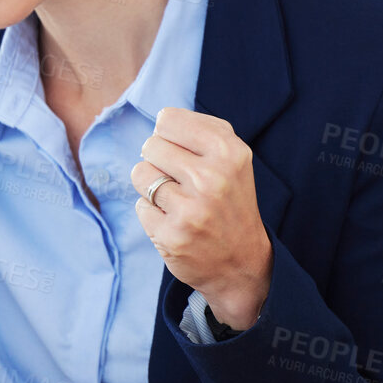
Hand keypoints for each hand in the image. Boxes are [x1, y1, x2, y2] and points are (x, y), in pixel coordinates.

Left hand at [132, 107, 272, 331]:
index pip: (167, 120)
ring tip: (175, 200)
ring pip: (140, 174)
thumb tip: (162, 120)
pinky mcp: (172, 236)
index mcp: (229, 152)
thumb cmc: (230, 201)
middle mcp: (212, 178)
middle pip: (150, 145)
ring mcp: (191, 209)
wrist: (243, 263)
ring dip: (150, 187)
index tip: (181, 151)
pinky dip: (151, 213)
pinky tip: (174, 222)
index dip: (168, 135)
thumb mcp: (232, 159)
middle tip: (179, 180)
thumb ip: (201, 132)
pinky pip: (140, 206)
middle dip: (158, 161)